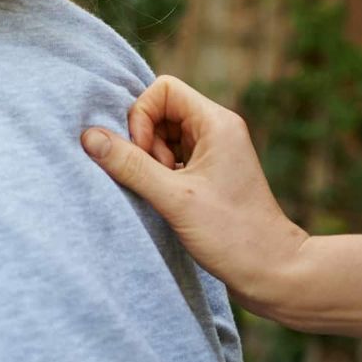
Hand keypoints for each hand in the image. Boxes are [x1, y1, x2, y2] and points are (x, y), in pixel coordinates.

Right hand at [81, 75, 308, 314]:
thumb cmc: (232, 234)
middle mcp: (217, 130)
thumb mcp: (174, 198)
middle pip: (160, 111)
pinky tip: (168, 200)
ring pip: (162, 135)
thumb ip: (129, 165)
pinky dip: (159, 174)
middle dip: (144, 141)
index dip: (142, 116)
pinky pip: (170, 157)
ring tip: (165, 192)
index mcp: (217, 123)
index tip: (146, 155)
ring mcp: (214, 152)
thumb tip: (88, 136)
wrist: (272, 272)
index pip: (163, 89)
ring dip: (150, 161)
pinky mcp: (209, 173)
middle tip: (156, 177)